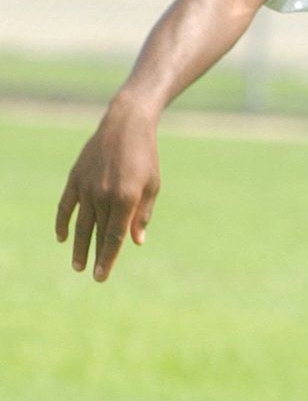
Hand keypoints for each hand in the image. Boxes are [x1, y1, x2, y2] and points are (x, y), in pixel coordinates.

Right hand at [55, 95, 160, 280]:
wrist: (125, 124)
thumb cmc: (145, 157)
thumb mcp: (151, 186)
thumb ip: (142, 216)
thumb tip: (135, 242)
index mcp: (126, 199)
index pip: (114, 237)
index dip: (107, 258)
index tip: (101, 276)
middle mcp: (104, 195)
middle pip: (97, 234)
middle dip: (95, 257)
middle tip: (93, 275)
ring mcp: (87, 186)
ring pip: (80, 224)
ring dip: (78, 246)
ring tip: (77, 265)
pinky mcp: (75, 178)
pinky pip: (65, 206)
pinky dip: (62, 222)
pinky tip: (62, 237)